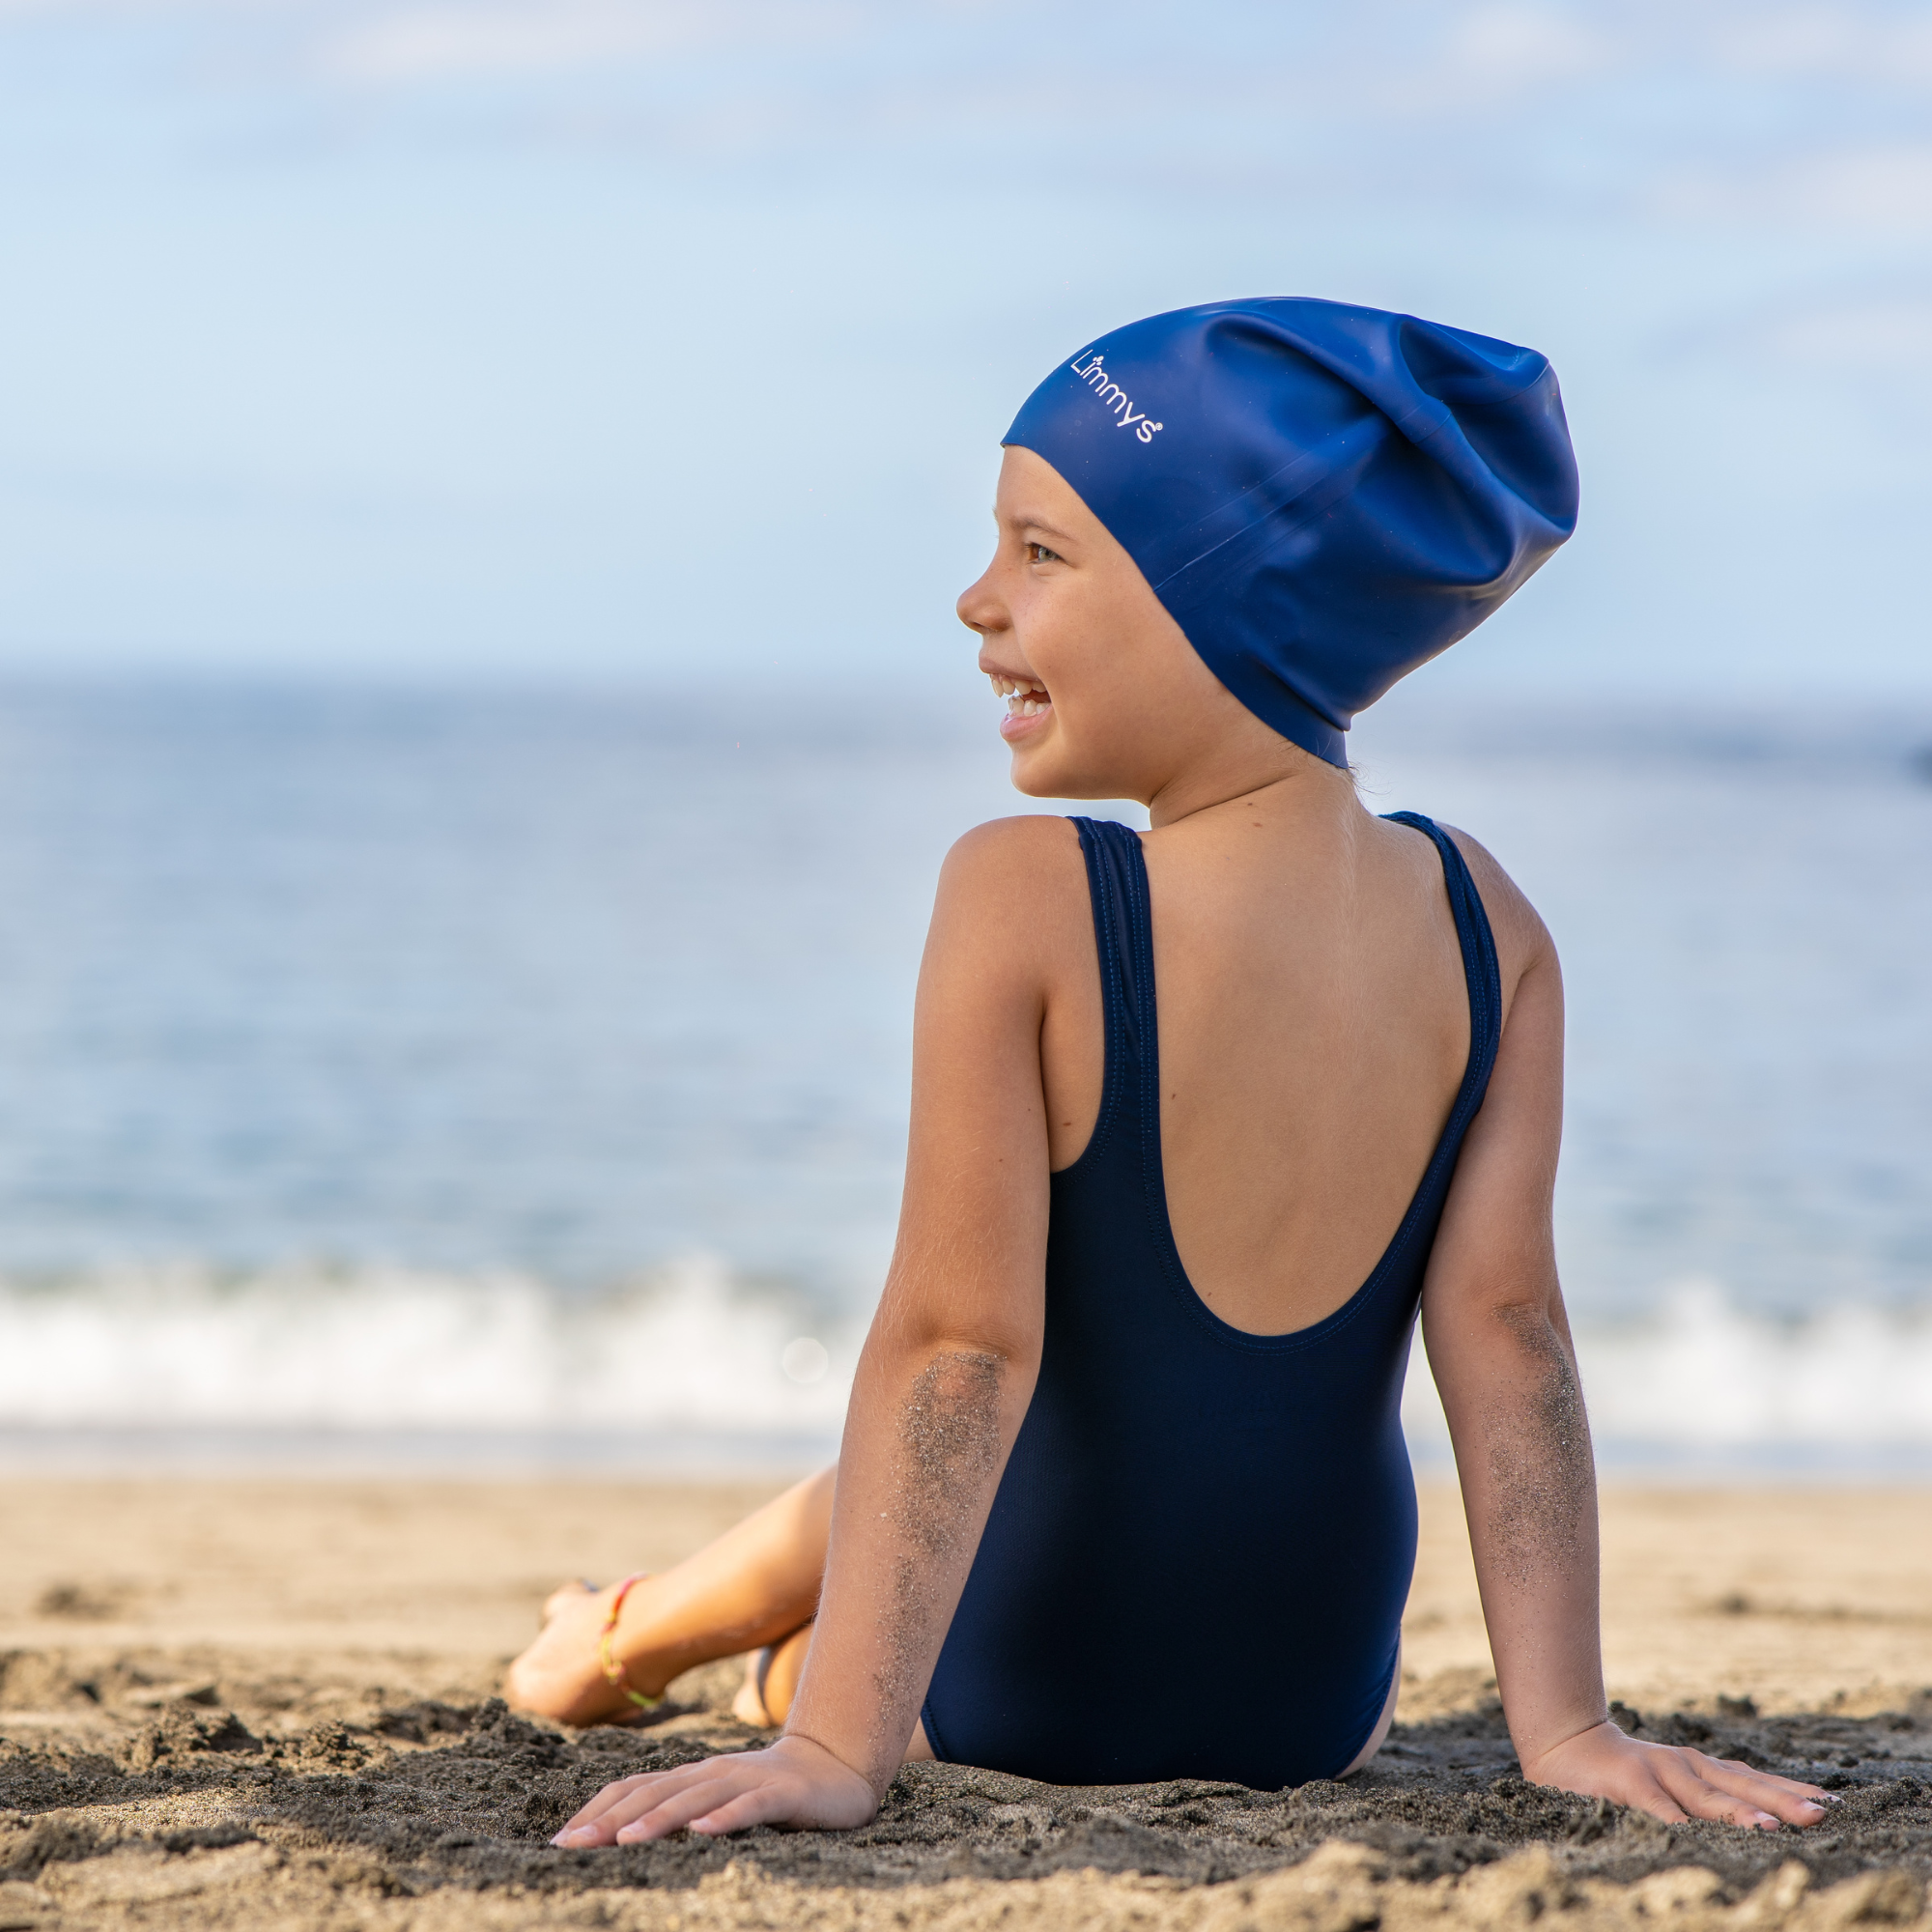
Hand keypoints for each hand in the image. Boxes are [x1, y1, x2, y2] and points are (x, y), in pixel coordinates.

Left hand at [551, 1733, 878, 1844]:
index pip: (634, 1788)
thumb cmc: (766, 1793)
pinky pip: (751, 1805)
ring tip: (626, 1841)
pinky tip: (705, 1832)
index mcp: (690, 1776)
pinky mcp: (782, 1795)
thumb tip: (617, 1840)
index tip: (560, 1841)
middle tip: (573, 1845)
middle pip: (655, 1792)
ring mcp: (746, 1780)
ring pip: (695, 1797)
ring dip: (659, 1819)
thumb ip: (676, 1813)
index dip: (596, 1810)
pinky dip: (726, 1817)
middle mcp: (711, 1772)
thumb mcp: (714, 1802)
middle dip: (611, 1819)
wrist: (834, 1769)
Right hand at [1523, 1721, 1837, 1829]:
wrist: (1564, 1744)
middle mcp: (1686, 1766)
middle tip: (1821, 1814)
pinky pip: (1656, 1808)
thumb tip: (1760, 1825)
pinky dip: (1676, 1821)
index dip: (1790, 1790)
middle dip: (1781, 1802)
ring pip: (1705, 1797)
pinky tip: (1693, 1835)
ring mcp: (1658, 1773)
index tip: (1833, 1802)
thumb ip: (1704, 1802)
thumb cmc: (1623, 1776)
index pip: (1753, 1779)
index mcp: (1699, 1768)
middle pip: (1741, 1786)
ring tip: (1771, 1828)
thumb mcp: (1670, 1787)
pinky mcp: (1628, 1782)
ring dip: (1738, 1813)